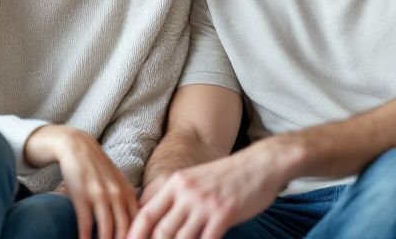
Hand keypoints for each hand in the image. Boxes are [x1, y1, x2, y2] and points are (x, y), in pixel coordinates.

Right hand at [26, 125, 138, 238]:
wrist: (77, 147)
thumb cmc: (98, 168)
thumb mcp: (118, 182)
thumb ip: (128, 201)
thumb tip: (136, 222)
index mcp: (129, 193)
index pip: (139, 222)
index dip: (138, 237)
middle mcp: (117, 195)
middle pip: (125, 230)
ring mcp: (100, 196)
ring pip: (106, 230)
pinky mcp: (82, 197)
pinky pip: (85, 224)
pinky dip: (85, 238)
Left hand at [128, 146, 285, 238]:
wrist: (261, 163)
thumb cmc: (227, 176)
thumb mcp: (195, 178)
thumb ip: (176, 196)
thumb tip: (152, 215)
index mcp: (176, 183)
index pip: (146, 213)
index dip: (134, 234)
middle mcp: (187, 192)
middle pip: (160, 231)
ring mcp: (205, 203)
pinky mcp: (224, 214)